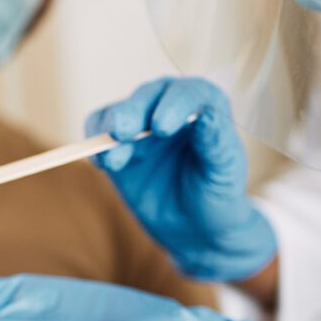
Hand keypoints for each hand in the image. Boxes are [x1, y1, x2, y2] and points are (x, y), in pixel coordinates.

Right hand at [85, 77, 276, 281]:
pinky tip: (102, 163)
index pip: (188, 94)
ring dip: (109, 131)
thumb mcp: (224, 171)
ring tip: (113, 160)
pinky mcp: (117, 143)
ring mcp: (140, 123)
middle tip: (123, 131)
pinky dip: (95, 146)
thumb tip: (207, 115)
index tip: (162, 127)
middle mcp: (169, 105)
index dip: (174, 106)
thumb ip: (216, 141)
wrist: (196, 226)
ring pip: (118, 113)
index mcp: (204, 105)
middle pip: (147, 96)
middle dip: (132, 112)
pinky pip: (98, 133)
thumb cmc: (218, 194)